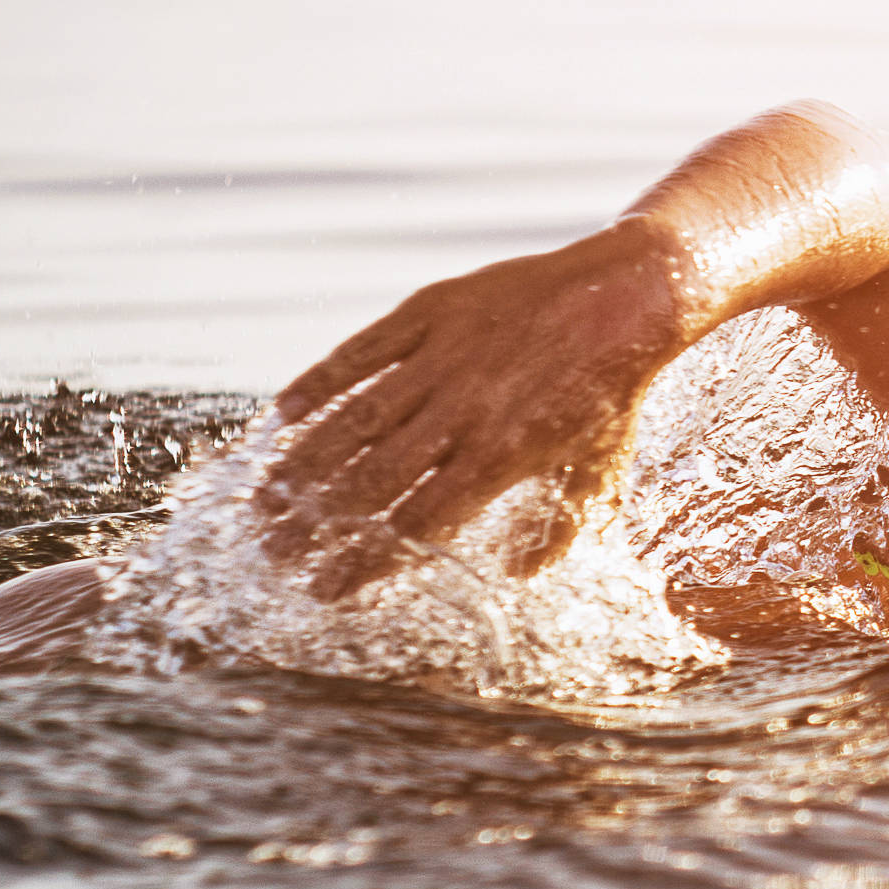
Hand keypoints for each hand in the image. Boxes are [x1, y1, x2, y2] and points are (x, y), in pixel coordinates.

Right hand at [262, 217, 691, 599]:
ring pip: (355, 419)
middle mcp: (463, 412)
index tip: (324, 591)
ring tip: (262, 500)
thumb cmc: (612, 393)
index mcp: (501, 458)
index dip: (366, 561)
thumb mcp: (597, 472)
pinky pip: (361, 351)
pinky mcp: (431, 311)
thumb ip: (557, 531)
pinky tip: (281, 418)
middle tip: (271, 554)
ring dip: (303, 464)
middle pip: (372, 481)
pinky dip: (319, 383)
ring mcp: (443, 358)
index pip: (416, 524)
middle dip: (316, 525)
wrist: (626, 296)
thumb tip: (512, 576)